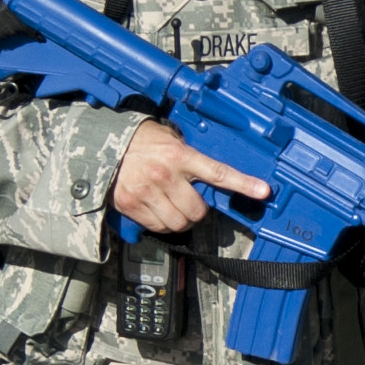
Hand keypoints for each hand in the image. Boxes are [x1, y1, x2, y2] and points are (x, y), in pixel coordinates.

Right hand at [112, 118, 269, 233]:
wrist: (101, 143)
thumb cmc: (139, 138)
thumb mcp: (169, 138)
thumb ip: (189, 154)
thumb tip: (208, 173)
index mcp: (180, 155)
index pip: (218, 172)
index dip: (243, 183)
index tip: (263, 191)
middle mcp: (165, 175)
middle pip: (198, 211)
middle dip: (198, 211)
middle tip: (191, 201)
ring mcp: (148, 193)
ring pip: (179, 223)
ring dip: (180, 219)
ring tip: (172, 206)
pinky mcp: (132, 206)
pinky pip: (158, 227)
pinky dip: (161, 224)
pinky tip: (156, 209)